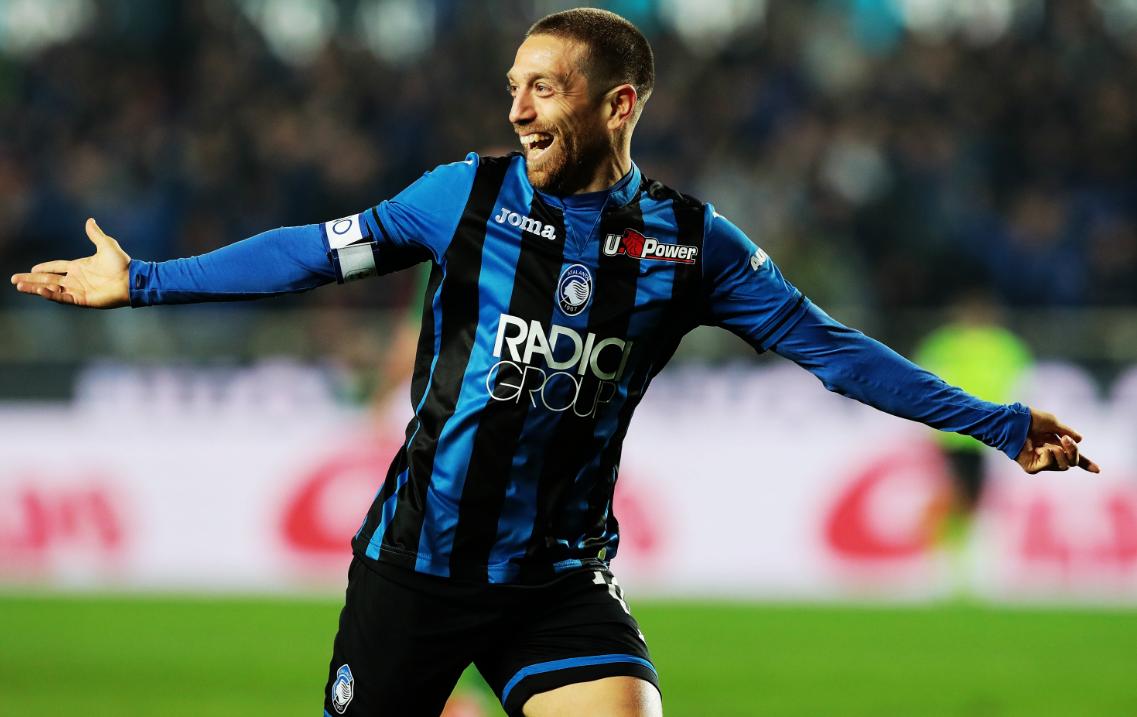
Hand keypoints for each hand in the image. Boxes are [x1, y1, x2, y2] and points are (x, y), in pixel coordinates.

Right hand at [10, 218, 130, 308]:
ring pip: (51, 289)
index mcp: (79, 267)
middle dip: (31, 279)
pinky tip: (40, 290)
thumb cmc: (122, 264)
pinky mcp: (83, 299)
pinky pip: (63, 297)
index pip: (56, 267)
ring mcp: (78, 290)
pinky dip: (51, 294)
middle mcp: (76, 279)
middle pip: (48, 279)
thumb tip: (89, 220)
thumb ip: (95, 234)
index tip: (31, 268)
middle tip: (14, 280)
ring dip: (35, 288)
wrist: (132, 279)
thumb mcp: (106, 245)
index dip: (44, 267)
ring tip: (19, 286)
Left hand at [1015, 408, 1100, 473]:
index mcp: (1055, 444)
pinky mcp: (1032, 467)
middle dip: (1074, 452)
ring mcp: (1041, 461)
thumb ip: (1066, 432)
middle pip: (1072, 461)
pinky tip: (1042, 449)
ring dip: (1062, 454)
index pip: (1072, 456)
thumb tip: (1081, 439)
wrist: (1014, 422)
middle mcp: (1050, 454)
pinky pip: (1049, 464)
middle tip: (1066, 440)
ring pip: (1063, 465)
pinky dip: (1049, 456)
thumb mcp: (1052, 423)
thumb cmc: (1030, 420)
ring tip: (1053, 445)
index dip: (1086, 463)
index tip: (1098, 470)